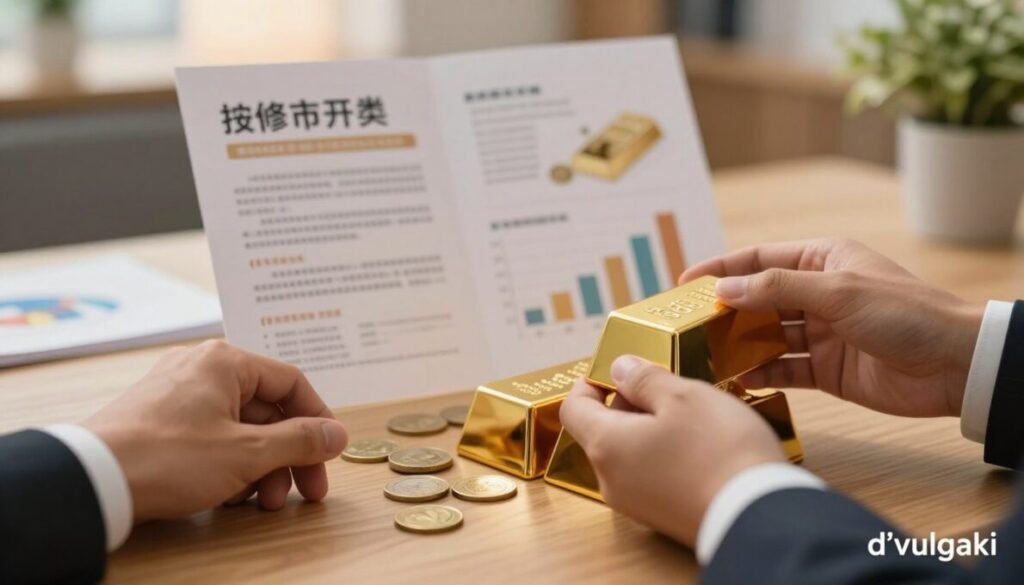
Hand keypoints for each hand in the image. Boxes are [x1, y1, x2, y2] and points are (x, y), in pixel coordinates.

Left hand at [83, 340, 347, 521]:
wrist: (92, 480)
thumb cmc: (169, 458)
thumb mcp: (248, 452)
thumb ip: (300, 441)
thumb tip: (337, 434)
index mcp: (225, 362)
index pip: (292, 383)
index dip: (318, 420)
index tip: (329, 453)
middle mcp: (201, 369)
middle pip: (266, 409)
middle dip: (289, 455)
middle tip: (306, 491)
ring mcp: (176, 394)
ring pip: (239, 427)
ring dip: (261, 466)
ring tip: (262, 503)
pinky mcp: (158, 421)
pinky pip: (210, 437)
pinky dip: (229, 465)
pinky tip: (229, 496)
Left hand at [559, 356, 784, 546]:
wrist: (759, 516)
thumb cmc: (719, 450)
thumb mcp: (683, 395)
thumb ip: (644, 378)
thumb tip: (620, 369)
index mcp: (606, 446)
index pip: (573, 409)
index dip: (589, 384)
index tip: (614, 370)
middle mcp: (611, 480)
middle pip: (601, 432)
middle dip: (627, 403)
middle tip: (665, 386)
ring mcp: (635, 504)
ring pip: (627, 454)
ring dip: (648, 429)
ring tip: (689, 415)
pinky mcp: (662, 518)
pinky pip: (649, 476)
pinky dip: (662, 454)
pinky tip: (698, 445)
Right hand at [682, 238, 982, 416]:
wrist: (953, 365)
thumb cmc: (904, 313)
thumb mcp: (837, 291)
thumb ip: (777, 288)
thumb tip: (724, 289)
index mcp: (822, 259)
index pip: (759, 259)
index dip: (720, 268)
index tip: (684, 283)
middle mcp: (817, 293)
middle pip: (757, 299)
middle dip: (724, 312)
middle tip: (687, 326)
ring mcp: (821, 333)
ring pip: (767, 336)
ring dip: (739, 346)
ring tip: (705, 356)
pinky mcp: (826, 369)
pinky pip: (784, 369)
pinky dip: (761, 374)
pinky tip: (739, 381)